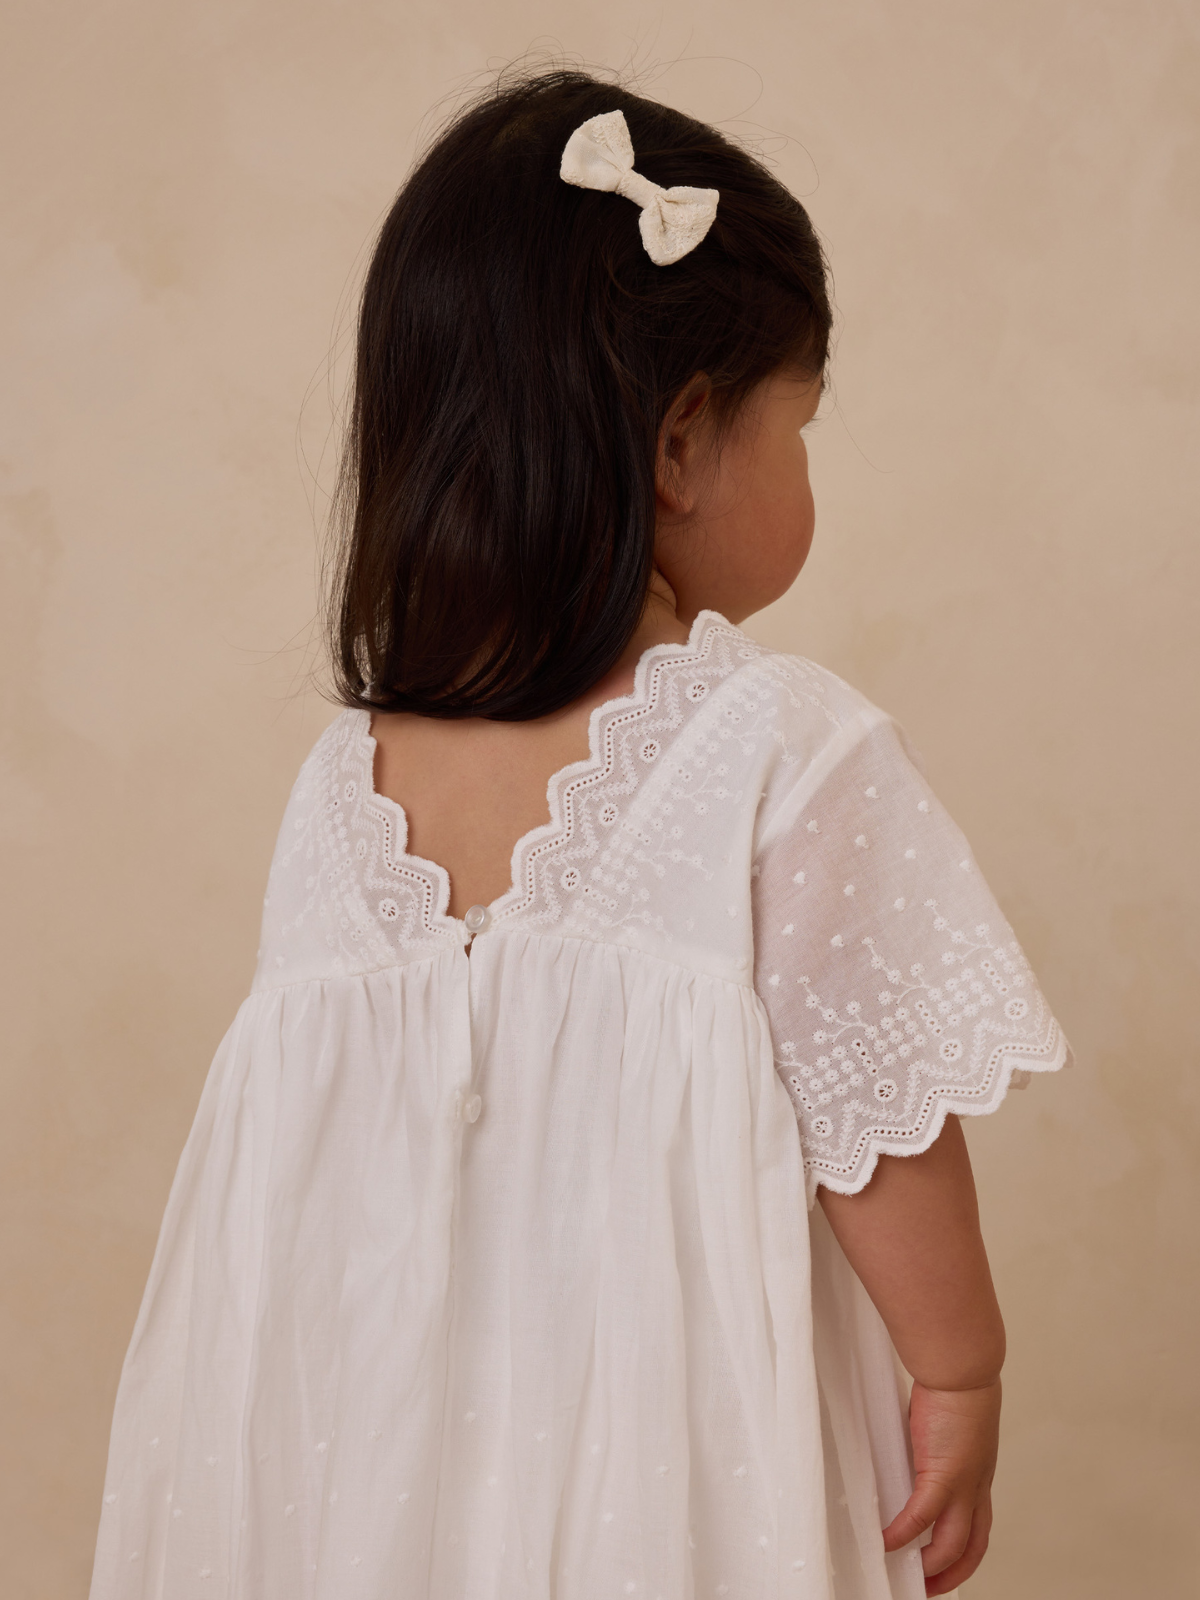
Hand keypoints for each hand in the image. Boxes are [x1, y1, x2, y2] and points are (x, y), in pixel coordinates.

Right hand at [881, 1377, 1000, 1596]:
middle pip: (973, 1548)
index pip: (978, 1526)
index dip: (964, 1551)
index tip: (944, 1562)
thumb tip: (915, 1441)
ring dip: (931, 1567)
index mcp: (979, 1474)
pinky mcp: (942, 1474)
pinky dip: (903, 1535)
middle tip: (928, 1588)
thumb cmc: (955, 1384)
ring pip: (952, 1544)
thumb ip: (936, 1441)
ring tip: (909, 1577)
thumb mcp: (950, 1423)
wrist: (962, 1369)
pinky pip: (921, 1518)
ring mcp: (963, 1485)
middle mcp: (976, 1486)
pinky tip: (886, 1542)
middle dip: (952, 1574)